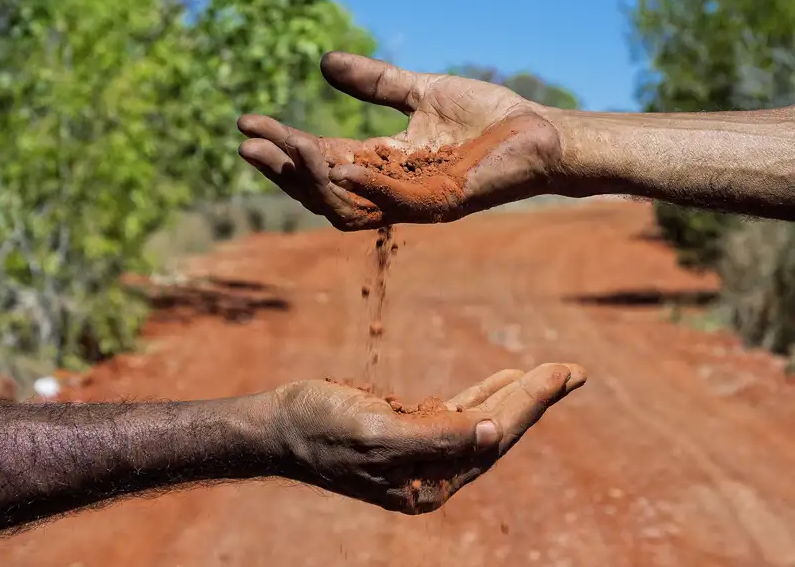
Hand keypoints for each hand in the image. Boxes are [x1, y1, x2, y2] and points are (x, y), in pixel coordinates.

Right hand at [237, 52, 566, 230]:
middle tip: (248, 144)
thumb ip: (375, 83)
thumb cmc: (488, 117)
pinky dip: (365, 186)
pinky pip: (395, 203)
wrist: (541, 131)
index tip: (246, 122)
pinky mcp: (443, 202)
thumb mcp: (420, 92)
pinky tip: (336, 163)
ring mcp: (415, 200)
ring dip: (313, 180)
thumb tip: (323, 62)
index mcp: (383, 164)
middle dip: (283, 169)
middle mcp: (392, 189)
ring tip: (285, 146)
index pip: (320, 160)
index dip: (283, 145)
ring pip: (349, 204)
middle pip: (323, 190)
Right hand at [264, 363, 585, 513]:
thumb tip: (494, 433)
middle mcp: (433, 473)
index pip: (493, 438)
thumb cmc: (320, 428)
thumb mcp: (377, 433)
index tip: (561, 373)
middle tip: (573, 370)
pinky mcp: (410, 432)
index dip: (529, 403)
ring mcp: (423, 453)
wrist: (280, 425)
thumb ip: (437, 437)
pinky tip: (504, 380)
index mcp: (430, 482)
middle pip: (496, 431)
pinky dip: (484, 395)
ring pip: (482, 421)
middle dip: (535, 399)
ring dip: (517, 395)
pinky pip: (458, 412)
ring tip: (553, 373)